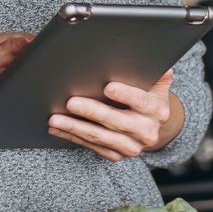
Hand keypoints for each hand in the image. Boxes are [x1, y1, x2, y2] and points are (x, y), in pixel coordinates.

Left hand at [0, 32, 33, 133]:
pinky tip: (16, 38)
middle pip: (0, 53)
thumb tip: (23, 86)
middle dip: (20, 48)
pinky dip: (5, 37)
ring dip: (16, 40)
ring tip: (33, 40)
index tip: (35, 61)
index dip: (19, 66)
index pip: (2, 74)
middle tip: (39, 46)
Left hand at [47, 70, 183, 161]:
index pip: (140, 101)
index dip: (125, 94)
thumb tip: (150, 56)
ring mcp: (131, 146)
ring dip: (75, 128)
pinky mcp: (117, 154)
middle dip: (92, 112)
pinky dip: (73, 137)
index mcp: (157, 110)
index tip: (108, 87)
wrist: (152, 128)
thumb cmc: (148, 98)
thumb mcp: (156, 83)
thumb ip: (153, 70)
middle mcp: (146, 131)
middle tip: (72, 102)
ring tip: (55, 119)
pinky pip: (92, 146)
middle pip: (116, 121)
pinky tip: (57, 130)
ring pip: (100, 137)